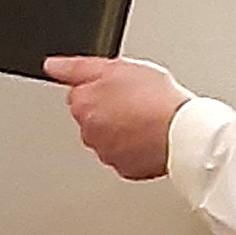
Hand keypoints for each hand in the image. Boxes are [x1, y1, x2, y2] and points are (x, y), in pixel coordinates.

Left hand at [43, 55, 193, 179]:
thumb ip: (77, 68)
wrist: (183, 132)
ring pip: (109, 136)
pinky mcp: (126, 168)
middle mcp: (89, 132)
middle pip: (94, 116)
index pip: (81, 92)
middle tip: (137, 100)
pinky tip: (150, 135)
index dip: (103, 86)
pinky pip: (125, 154)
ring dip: (122, 128)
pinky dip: (134, 147)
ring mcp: (107, 153)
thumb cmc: (155, 98)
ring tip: (147, 118)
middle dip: (110, 108)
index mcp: (83, 105)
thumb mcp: (116, 67)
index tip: (121, 86)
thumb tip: (52, 66)